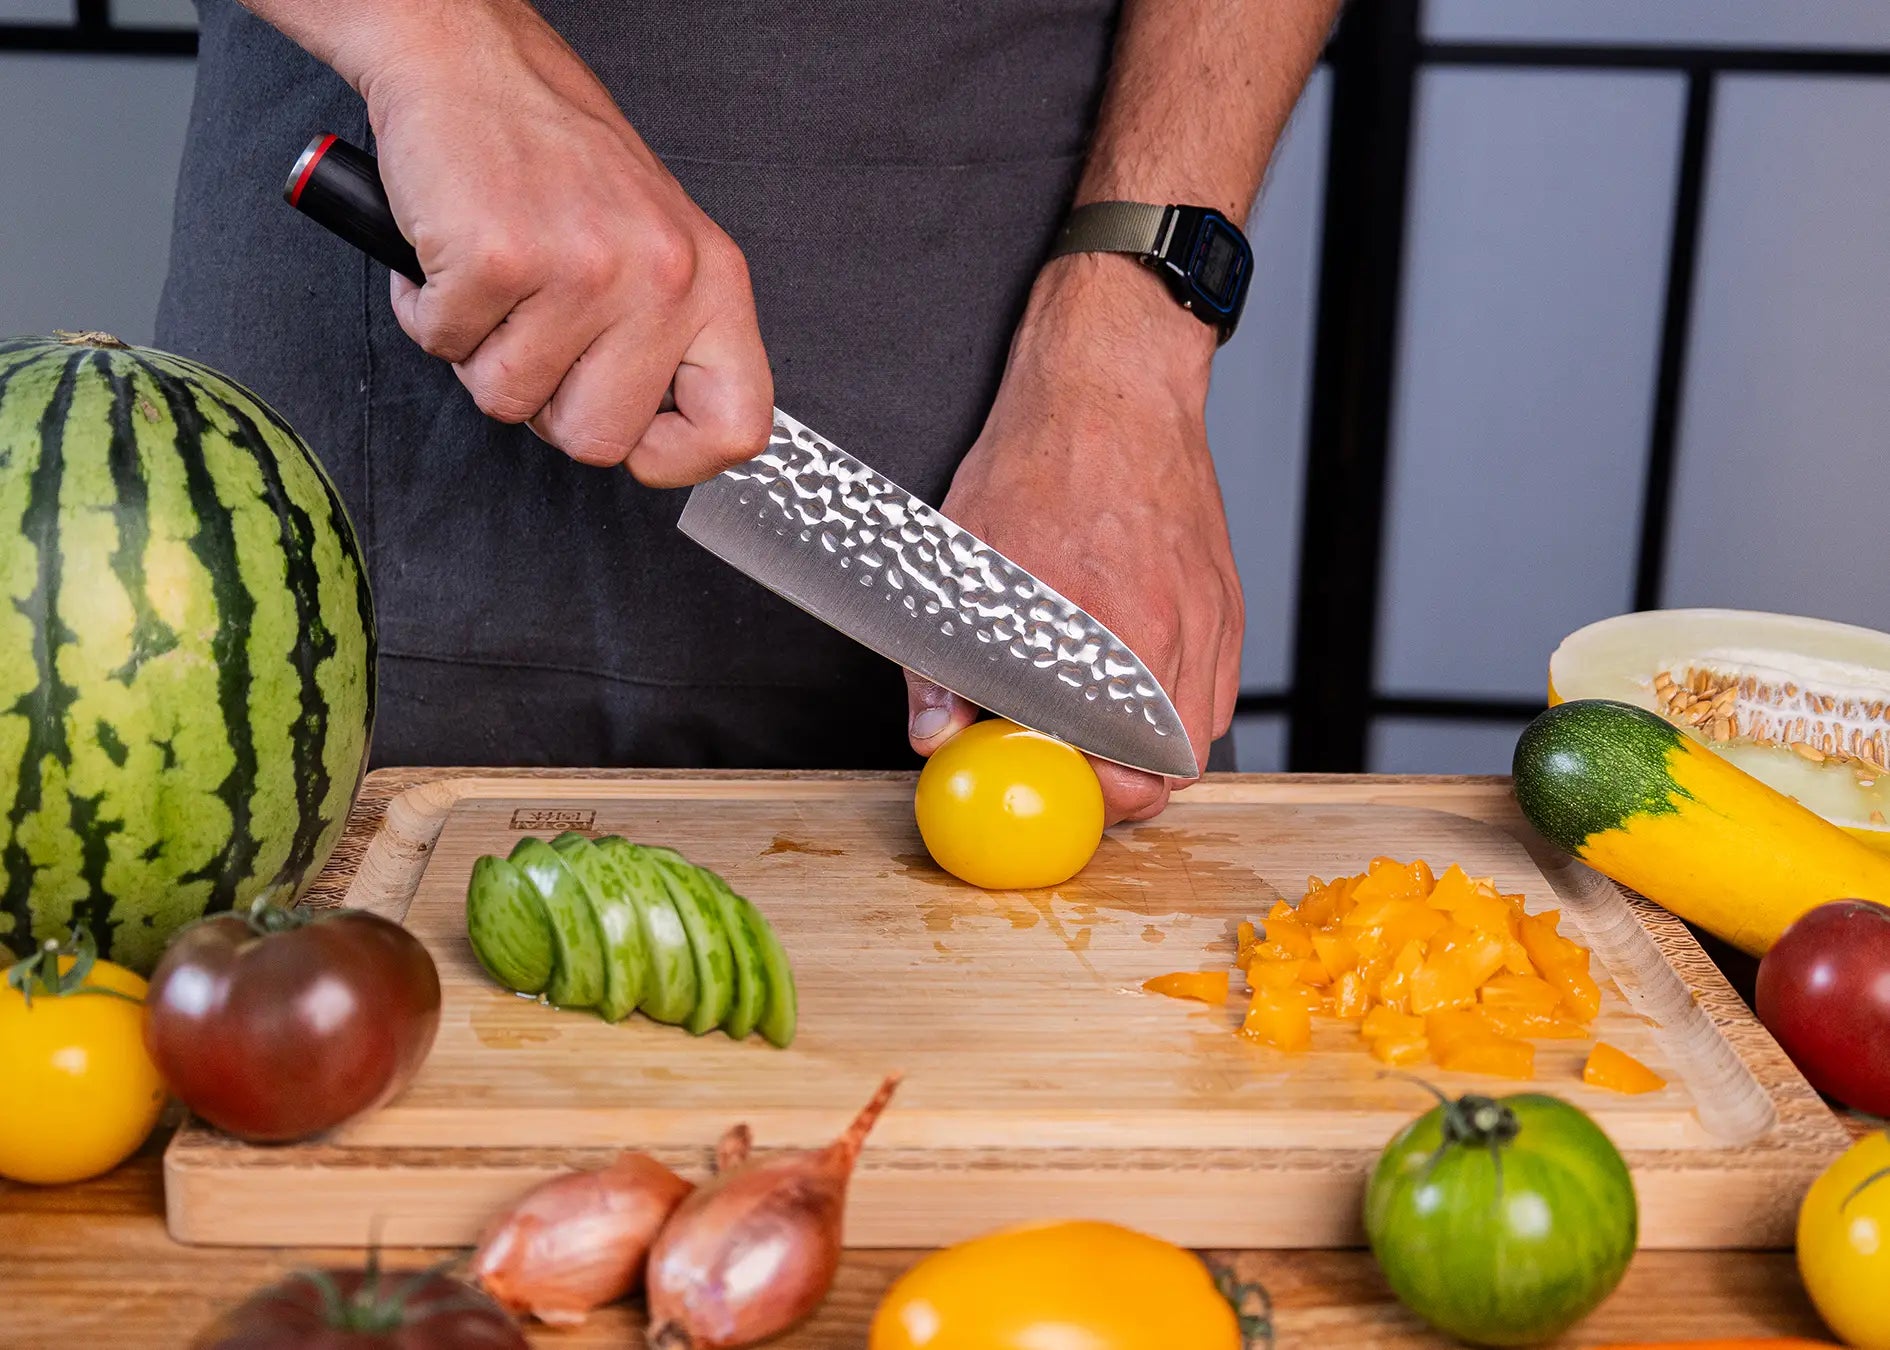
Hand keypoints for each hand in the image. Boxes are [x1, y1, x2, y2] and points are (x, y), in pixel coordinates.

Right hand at [345, 0, 772, 484]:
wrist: (468, 58)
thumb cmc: (556, 155)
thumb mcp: (655, 245)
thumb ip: (669, 339)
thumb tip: (655, 441)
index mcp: (713, 282)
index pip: (736, 427)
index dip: (677, 458)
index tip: (637, 440)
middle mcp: (662, 277)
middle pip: (601, 441)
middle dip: (548, 406)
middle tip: (534, 338)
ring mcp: (582, 269)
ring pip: (511, 402)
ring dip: (481, 353)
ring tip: (495, 283)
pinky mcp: (498, 259)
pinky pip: (447, 348)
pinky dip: (430, 313)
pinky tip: (452, 257)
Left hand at [906, 254, 1243, 823]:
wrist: (1112, 386)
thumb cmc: (1040, 461)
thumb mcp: (963, 558)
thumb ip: (942, 661)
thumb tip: (934, 735)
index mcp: (1114, 627)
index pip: (1133, 765)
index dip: (1098, 798)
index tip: (1059, 791)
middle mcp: (1177, 628)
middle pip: (1174, 765)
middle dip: (1125, 785)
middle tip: (1073, 771)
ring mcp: (1211, 615)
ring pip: (1199, 731)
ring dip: (1153, 747)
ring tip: (1099, 726)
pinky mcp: (1226, 599)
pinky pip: (1214, 685)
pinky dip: (1178, 703)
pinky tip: (1131, 680)